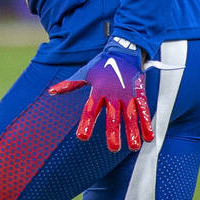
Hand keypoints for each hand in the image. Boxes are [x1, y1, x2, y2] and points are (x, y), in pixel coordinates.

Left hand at [48, 37, 153, 152]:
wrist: (124, 51)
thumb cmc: (102, 64)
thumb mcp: (84, 73)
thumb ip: (69, 85)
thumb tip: (51, 91)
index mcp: (98, 91)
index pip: (90, 110)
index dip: (86, 123)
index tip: (82, 136)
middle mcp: (113, 95)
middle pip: (113, 117)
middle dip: (113, 133)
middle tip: (113, 148)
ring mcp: (127, 95)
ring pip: (130, 116)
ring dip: (133, 132)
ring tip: (133, 147)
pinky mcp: (139, 94)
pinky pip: (144, 110)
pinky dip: (146, 123)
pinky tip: (148, 137)